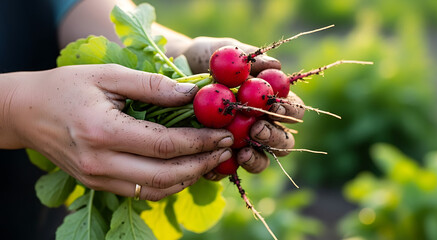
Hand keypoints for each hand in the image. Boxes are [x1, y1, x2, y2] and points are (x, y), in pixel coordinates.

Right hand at [2, 64, 233, 200]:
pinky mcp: (99, 184)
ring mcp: (98, 179)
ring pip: (157, 189)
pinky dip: (170, 183)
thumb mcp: (109, 75)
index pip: (164, 145)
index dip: (199, 141)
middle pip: (166, 174)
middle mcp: (100, 163)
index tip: (223, 133)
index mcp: (102, 132)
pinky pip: (144, 191)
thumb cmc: (67, 88)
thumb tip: (193, 94)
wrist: (27, 113)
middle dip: (202, 163)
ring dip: (189, 177)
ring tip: (211, 159)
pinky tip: (185, 168)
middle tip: (225, 148)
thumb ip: (152, 86)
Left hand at [181, 37, 304, 179]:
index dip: (289, 111)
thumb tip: (274, 65)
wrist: (173, 70)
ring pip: (261, 161)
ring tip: (242, 151)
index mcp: (270, 102)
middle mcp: (261, 125)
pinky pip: (226, 170)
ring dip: (256, 159)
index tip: (273, 105)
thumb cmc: (204, 57)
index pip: (293, 111)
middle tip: (257, 128)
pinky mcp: (220, 157)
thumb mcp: (222, 51)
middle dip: (274, 138)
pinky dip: (223, 169)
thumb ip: (247, 58)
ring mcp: (242, 143)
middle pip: (283, 141)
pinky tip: (214, 163)